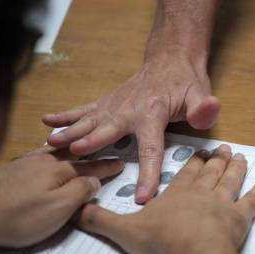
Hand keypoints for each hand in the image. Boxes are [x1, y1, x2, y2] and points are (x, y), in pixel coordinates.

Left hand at [0, 148, 123, 252]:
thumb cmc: (17, 217)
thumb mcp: (58, 209)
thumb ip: (81, 192)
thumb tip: (95, 181)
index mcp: (59, 170)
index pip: (91, 166)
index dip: (107, 166)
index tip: (120, 163)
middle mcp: (44, 161)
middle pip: (74, 154)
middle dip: (92, 152)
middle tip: (106, 147)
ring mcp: (26, 163)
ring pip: (55, 151)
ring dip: (72, 149)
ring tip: (81, 145)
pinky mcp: (12, 169)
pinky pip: (39, 154)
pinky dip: (51, 151)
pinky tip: (48, 153)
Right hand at [43, 56, 220, 203]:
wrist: (171, 58)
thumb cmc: (186, 81)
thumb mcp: (201, 93)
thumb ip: (203, 107)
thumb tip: (208, 111)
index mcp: (153, 113)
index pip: (150, 148)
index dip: (147, 173)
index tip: (142, 196)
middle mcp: (128, 109)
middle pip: (108, 131)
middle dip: (91, 143)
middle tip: (74, 155)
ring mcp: (114, 105)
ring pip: (89, 121)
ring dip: (70, 132)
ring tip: (50, 144)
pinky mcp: (107, 103)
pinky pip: (84, 110)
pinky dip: (65, 115)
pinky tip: (46, 122)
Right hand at [76, 144, 254, 253]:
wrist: (191, 248)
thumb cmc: (160, 239)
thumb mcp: (123, 231)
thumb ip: (100, 220)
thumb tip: (76, 211)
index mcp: (176, 191)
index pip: (183, 172)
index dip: (191, 162)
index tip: (198, 153)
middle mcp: (201, 191)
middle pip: (209, 171)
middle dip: (215, 160)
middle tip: (223, 148)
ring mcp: (223, 201)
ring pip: (231, 179)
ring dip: (236, 167)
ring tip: (240, 157)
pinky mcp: (241, 216)